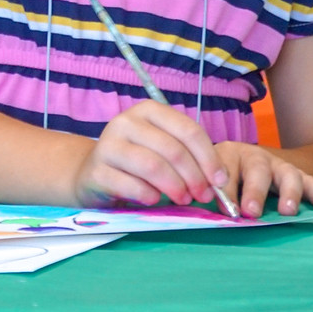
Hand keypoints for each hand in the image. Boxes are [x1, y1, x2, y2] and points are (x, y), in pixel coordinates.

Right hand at [71, 101, 229, 207]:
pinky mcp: (97, 171)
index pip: (187, 130)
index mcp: (148, 111)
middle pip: (172, 149)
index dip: (209, 157)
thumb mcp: (162, 149)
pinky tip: (154, 200)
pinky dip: (150, 196)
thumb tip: (219, 180)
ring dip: (175, 187)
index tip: (219, 180)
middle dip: (194, 177)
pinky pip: (132, 186)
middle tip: (203, 196)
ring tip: (182, 200)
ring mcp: (108, 145)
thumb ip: (189, 157)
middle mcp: (126, 122)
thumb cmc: (136, 162)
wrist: (92, 174)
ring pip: (153, 166)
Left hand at [213, 141, 312, 217]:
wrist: (244, 165)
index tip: (227, 211)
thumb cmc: (221, 179)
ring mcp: (277, 164)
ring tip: (287, 212)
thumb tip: (206, 210)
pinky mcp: (297, 175)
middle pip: (257, 169)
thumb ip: (210, 193)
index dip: (226, 190)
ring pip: (286, 173)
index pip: (225, 169)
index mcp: (228, 154)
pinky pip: (310, 181)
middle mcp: (254, 156)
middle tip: (251, 212)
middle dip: (254, 191)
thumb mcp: (211, 180)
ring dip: (288, 192)